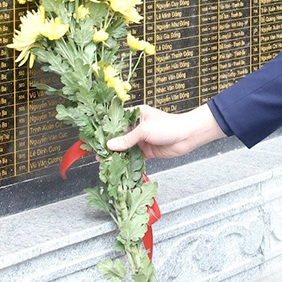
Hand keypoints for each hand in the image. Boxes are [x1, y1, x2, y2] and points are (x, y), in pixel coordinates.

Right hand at [106, 103, 226, 158]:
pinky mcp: (147, 151)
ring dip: (116, 154)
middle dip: (108, 144)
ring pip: (125, 148)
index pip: (116, 120)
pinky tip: (118, 167)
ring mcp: (141, 139)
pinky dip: (126, 162)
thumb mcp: (145, 130)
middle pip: (118, 136)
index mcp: (136, 114)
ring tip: (104, 161)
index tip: (94, 136)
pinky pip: (133, 157)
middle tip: (97, 152)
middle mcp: (137, 126)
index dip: (105, 128)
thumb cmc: (169, 125)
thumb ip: (127, 139)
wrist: (188, 136)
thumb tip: (110, 146)